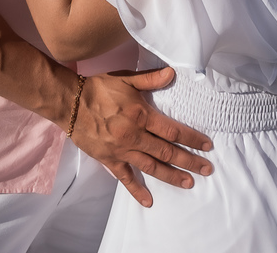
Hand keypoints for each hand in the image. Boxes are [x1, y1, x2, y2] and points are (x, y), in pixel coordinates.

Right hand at [69, 68, 213, 207]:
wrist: (69, 102)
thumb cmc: (98, 88)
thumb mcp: (126, 79)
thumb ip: (150, 79)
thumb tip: (172, 73)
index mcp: (141, 116)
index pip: (173, 131)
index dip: (192, 139)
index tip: (207, 146)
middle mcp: (135, 136)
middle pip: (168, 152)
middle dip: (189, 161)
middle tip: (207, 169)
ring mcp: (122, 151)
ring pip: (152, 167)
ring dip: (172, 176)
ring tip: (189, 183)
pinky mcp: (109, 160)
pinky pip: (125, 178)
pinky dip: (136, 191)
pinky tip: (149, 202)